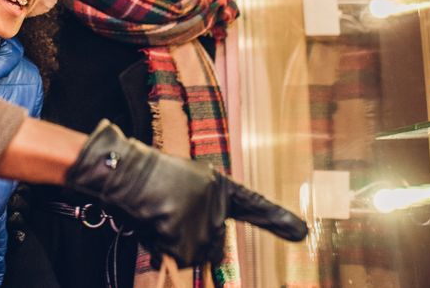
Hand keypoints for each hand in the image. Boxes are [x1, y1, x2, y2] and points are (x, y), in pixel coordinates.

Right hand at [63, 120, 306, 266]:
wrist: (128, 173)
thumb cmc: (151, 176)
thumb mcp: (187, 184)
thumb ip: (203, 208)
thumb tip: (206, 243)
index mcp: (220, 186)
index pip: (254, 206)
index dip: (277, 219)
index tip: (302, 232)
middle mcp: (218, 206)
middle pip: (214, 244)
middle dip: (192, 240)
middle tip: (169, 213)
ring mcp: (203, 223)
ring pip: (195, 254)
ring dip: (175, 244)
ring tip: (160, 215)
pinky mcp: (184, 237)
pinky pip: (175, 256)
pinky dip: (162, 246)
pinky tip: (154, 222)